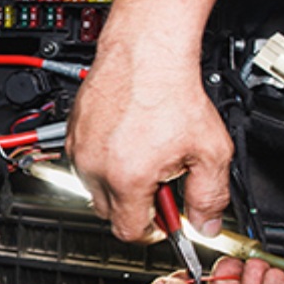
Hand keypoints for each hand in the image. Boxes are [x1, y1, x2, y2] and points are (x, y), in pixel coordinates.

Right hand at [65, 35, 233, 242]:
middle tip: (160, 183)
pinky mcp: (72, 133)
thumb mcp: (210, 150)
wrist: (145, 52)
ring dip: (117, 183)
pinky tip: (127, 140)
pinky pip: (84, 162)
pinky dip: (103, 160)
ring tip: (144, 155)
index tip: (164, 220)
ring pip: (94, 188)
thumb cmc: (172, 92)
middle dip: (135, 205)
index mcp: (127, 179)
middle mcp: (95, 167)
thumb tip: (206, 224)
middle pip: (109, 213)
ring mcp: (79, 150)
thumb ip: (210, 195)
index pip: (130, 231)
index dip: (153, 230)